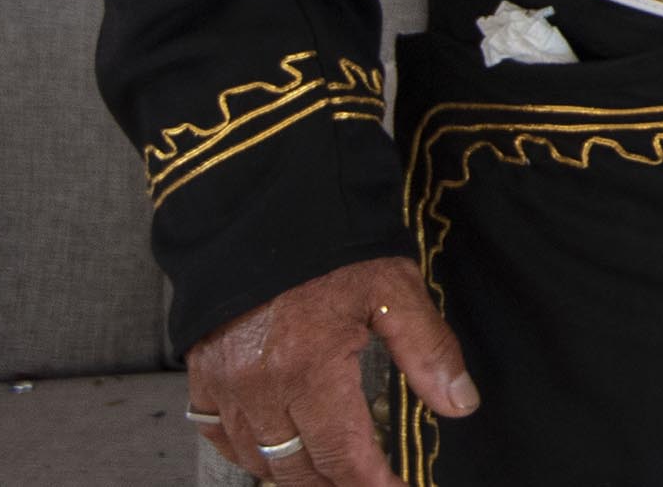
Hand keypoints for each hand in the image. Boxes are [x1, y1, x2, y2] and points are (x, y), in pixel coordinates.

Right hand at [185, 256, 474, 485]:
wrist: (260, 205)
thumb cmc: (330, 244)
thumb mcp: (392, 288)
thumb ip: (427, 350)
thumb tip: (460, 403)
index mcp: (309, 369)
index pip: (342, 455)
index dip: (372, 484)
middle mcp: (260, 387)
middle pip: (297, 468)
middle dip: (335, 485)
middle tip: (367, 485)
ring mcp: (224, 383)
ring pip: (256, 459)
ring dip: (292, 474)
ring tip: (328, 475)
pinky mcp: (202, 372)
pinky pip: (217, 433)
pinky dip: (246, 451)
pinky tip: (273, 452)